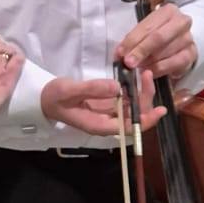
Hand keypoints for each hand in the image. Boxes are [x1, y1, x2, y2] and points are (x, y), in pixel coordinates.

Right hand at [41, 71, 164, 136]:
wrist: (44, 98)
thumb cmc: (54, 97)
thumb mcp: (70, 91)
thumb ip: (93, 89)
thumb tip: (118, 87)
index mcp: (99, 125)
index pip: (128, 128)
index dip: (146, 120)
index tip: (159, 109)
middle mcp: (107, 122)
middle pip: (134, 118)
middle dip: (146, 100)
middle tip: (148, 76)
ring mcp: (107, 114)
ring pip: (131, 109)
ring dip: (141, 94)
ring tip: (145, 74)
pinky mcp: (106, 105)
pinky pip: (125, 102)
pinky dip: (133, 91)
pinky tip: (137, 78)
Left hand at [115, 6, 195, 80]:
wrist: (178, 39)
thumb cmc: (158, 33)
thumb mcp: (145, 31)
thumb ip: (134, 40)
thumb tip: (120, 54)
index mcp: (168, 11)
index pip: (147, 26)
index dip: (132, 40)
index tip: (120, 53)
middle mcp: (181, 22)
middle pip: (158, 38)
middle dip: (141, 51)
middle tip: (129, 63)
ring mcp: (188, 38)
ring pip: (165, 52)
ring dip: (148, 62)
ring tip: (137, 67)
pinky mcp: (191, 54)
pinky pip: (174, 64)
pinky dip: (159, 70)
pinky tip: (149, 72)